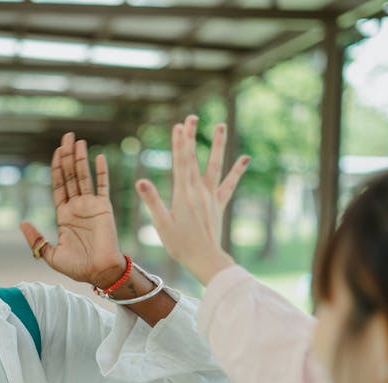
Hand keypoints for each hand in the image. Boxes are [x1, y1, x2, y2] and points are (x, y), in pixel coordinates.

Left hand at [20, 132, 126, 287]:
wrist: (99, 272)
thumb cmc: (77, 267)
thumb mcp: (50, 254)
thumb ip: (36, 239)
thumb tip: (22, 222)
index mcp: (64, 215)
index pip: (59, 186)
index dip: (57, 168)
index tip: (56, 152)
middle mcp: (77, 207)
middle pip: (70, 176)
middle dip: (67, 156)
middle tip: (66, 137)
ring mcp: (91, 206)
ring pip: (84, 176)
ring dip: (80, 158)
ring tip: (77, 140)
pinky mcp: (104, 208)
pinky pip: (102, 186)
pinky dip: (102, 172)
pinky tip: (99, 157)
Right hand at [136, 115, 249, 284]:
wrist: (205, 259)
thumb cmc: (180, 245)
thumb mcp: (162, 224)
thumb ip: (152, 201)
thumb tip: (141, 181)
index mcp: (183, 194)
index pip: (181, 163)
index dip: (179, 143)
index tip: (178, 125)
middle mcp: (199, 191)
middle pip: (195, 159)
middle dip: (192, 137)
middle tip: (192, 117)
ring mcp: (211, 197)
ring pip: (215, 166)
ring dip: (217, 145)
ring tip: (221, 126)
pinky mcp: (218, 205)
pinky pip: (229, 185)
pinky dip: (237, 171)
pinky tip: (245, 158)